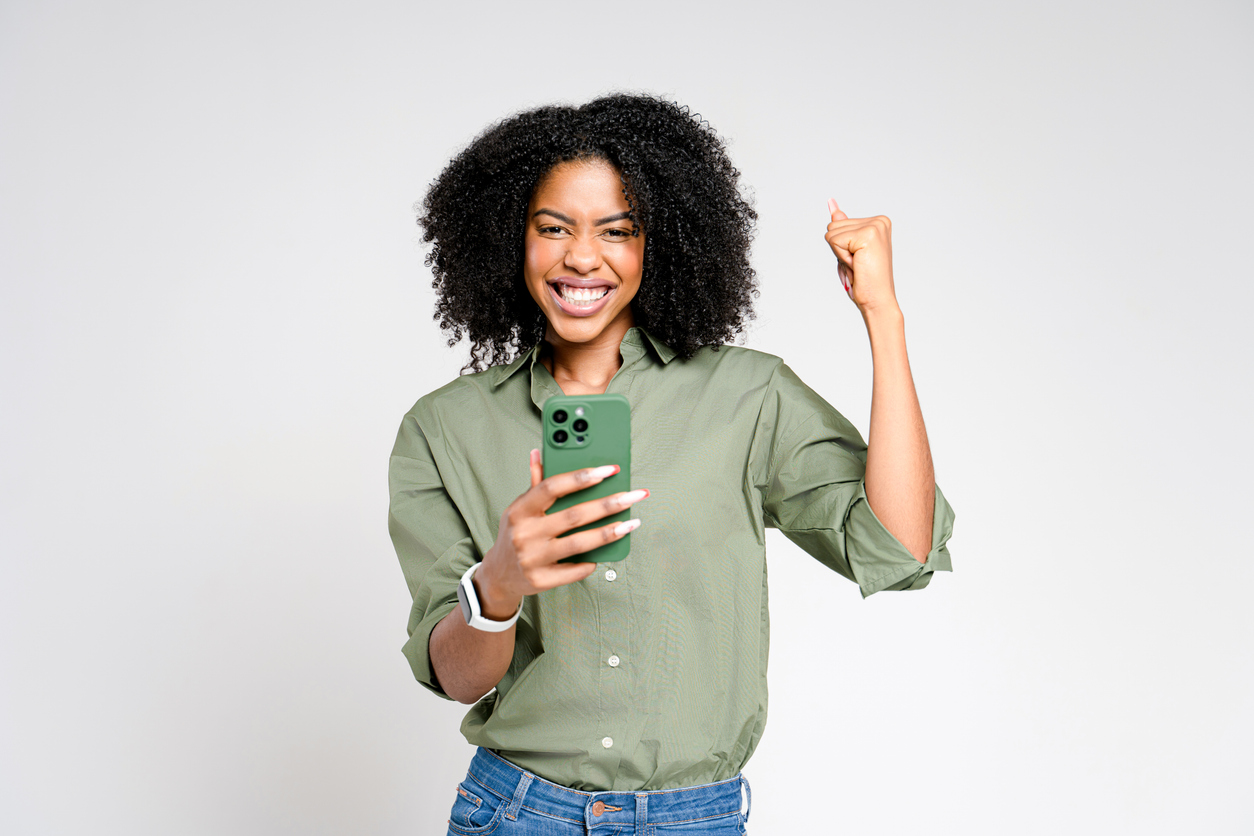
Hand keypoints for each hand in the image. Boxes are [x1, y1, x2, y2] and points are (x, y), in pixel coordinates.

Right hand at [475, 450, 646, 617]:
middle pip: (574, 515)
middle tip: (634, 495)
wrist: (499, 575)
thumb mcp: (519, 508)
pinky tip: (609, 551)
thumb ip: (535, 483)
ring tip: (632, 523)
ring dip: (610, 532)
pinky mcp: (542, 580)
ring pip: (579, 543)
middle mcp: (525, 533)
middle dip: (608, 504)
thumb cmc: (515, 535)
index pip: (552, 487)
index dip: (581, 477)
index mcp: (520, 510)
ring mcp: (533, 558)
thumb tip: (539, 453)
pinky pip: (575, 569)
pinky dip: (593, 561)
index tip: (609, 470)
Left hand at [825, 198, 899, 315]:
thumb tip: (831, 203)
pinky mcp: (867, 235)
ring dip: (840, 255)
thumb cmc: (865, 280)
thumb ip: (842, 226)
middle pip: (833, 226)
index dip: (841, 247)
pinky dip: (841, 258)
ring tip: (858, 266)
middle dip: (839, 250)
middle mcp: (879, 220)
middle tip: (858, 265)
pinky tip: (858, 266)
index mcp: (878, 222)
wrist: (878, 301)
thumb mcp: (849, 250)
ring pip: (831, 233)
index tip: (859, 260)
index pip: (838, 224)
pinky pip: (834, 241)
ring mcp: (875, 226)